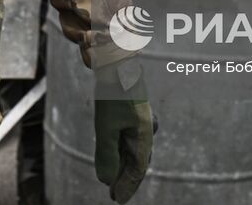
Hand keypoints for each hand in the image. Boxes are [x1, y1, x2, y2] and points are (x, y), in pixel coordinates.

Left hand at [94, 63, 153, 202]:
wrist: (115, 60)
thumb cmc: (112, 92)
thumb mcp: (105, 126)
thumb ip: (106, 154)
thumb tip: (106, 179)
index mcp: (144, 135)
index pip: (137, 169)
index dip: (127, 186)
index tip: (118, 199)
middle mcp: (146, 130)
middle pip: (136, 161)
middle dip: (125, 178)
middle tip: (114, 194)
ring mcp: (140, 121)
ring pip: (132, 149)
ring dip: (122, 164)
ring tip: (112, 179)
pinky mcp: (132, 114)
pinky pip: (129, 138)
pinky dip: (120, 149)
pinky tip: (114, 154)